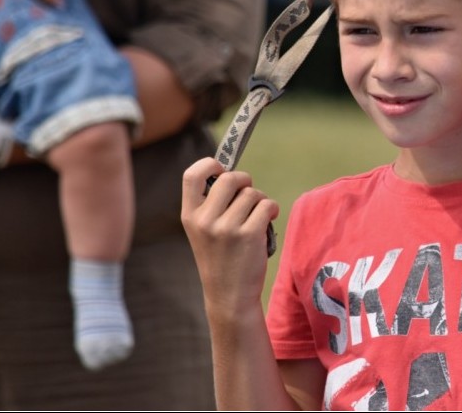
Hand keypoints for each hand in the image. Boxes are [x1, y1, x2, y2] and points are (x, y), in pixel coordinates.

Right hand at [181, 158, 279, 321]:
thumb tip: (231, 174)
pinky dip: (272, 209)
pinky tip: (268, 220)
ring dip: (260, 200)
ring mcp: (227, 228)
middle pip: (230, 178)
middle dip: (245, 181)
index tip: (221, 169)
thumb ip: (211, 204)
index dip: (209, 165)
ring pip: (252, 193)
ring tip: (257, 217)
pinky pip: (267, 205)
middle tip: (248, 193)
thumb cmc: (220, 258)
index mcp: (189, 216)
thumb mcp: (203, 231)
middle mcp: (205, 220)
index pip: (191, 175)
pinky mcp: (249, 235)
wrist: (229, 296)